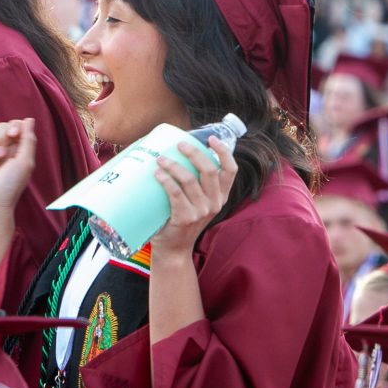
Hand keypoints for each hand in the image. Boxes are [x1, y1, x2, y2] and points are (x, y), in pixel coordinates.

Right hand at [0, 118, 36, 216]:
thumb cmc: (10, 186)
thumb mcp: (25, 162)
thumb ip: (28, 139)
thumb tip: (29, 119)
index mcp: (17, 148)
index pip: (15, 125)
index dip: (13, 126)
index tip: (14, 134)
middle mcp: (2, 148)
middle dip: (0, 139)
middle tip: (2, 156)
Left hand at [150, 136, 237, 259]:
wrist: (174, 249)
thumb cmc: (181, 218)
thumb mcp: (196, 201)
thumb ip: (195, 182)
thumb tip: (175, 151)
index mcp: (221, 196)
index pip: (230, 170)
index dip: (223, 152)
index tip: (211, 138)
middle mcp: (215, 203)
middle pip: (208, 170)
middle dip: (193, 153)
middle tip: (179, 144)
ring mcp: (201, 211)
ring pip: (189, 179)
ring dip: (173, 165)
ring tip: (160, 159)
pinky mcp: (186, 218)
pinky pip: (175, 193)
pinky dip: (166, 180)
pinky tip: (157, 174)